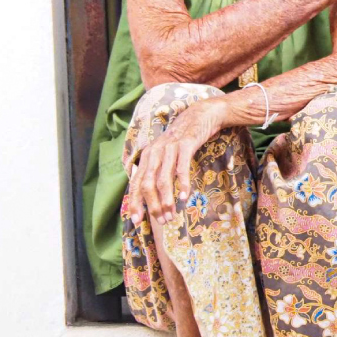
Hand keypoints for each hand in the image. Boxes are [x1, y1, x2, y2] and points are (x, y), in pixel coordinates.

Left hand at [126, 98, 226, 226]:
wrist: (201, 115)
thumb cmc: (184, 138)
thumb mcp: (166, 153)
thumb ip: (157, 169)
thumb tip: (149, 193)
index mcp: (147, 156)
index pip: (136, 183)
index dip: (135, 203)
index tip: (136, 221)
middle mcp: (154, 152)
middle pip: (147, 184)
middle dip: (152, 206)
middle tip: (162, 221)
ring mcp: (169, 148)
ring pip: (162, 179)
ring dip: (166, 200)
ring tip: (172, 215)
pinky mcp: (185, 145)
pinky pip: (181, 168)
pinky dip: (182, 184)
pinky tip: (185, 197)